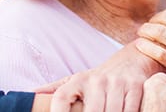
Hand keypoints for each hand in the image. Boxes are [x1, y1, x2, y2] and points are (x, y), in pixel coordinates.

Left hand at [35, 42, 158, 111]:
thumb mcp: (77, 80)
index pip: (60, 97)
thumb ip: (54, 89)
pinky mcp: (136, 85)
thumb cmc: (100, 77)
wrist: (133, 59)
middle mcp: (96, 80)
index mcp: (78, 80)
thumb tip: (30, 93)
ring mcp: (117, 82)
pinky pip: (131, 110)